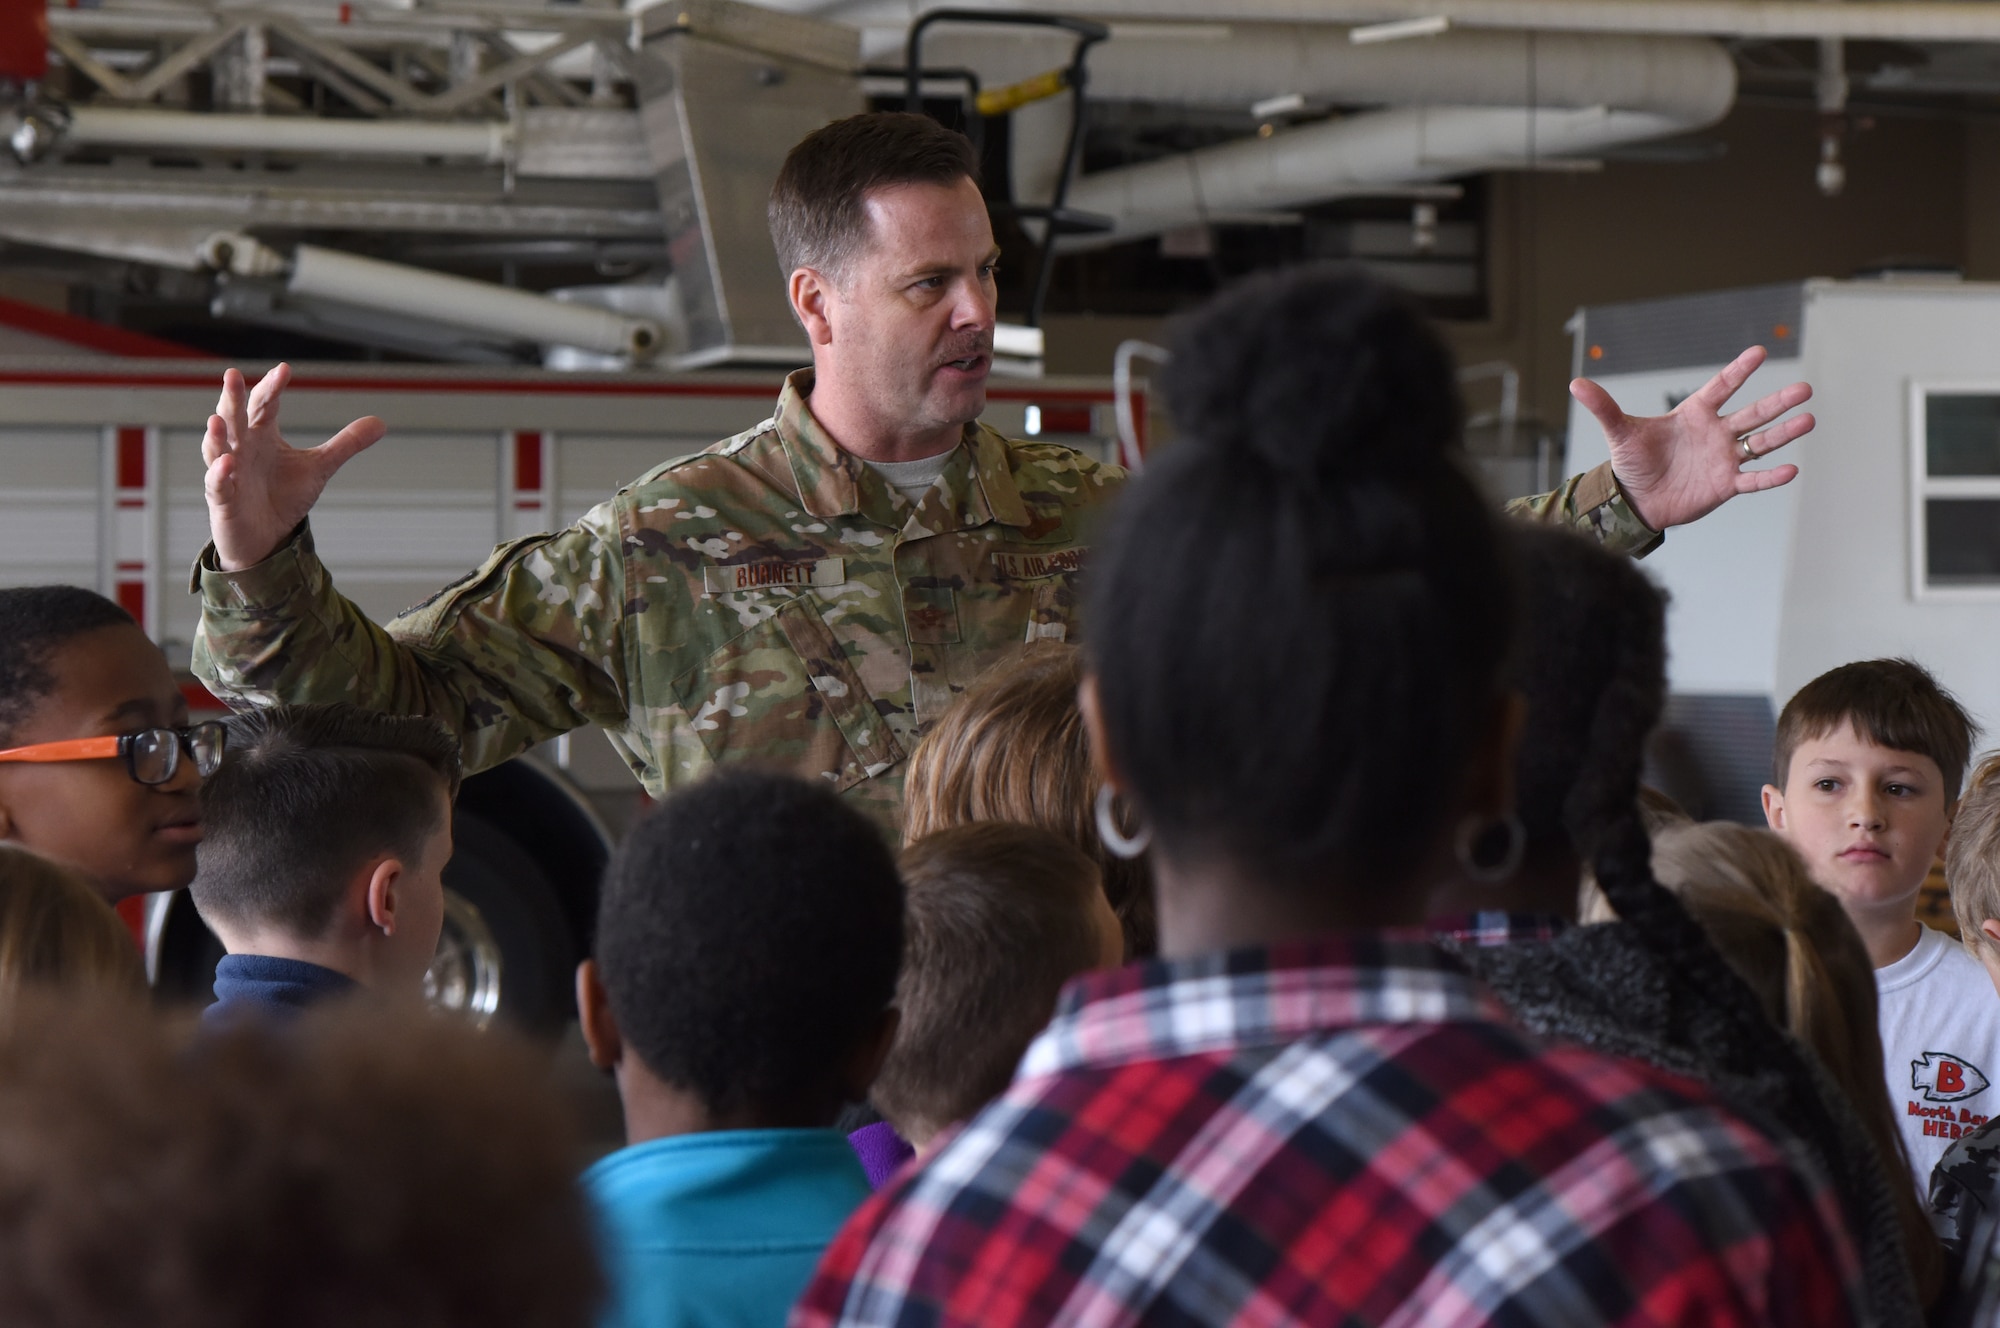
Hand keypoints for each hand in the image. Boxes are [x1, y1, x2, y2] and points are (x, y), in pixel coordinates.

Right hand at [201, 363, 385, 570]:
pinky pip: (218, 485)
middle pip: (235, 418)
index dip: (272, 387)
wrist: (267, 537)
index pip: (264, 404)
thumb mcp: (319, 466)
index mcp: (262, 435)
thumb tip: (381, 422)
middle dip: (233, 398)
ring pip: (217, 449)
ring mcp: (230, 473)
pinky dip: (220, 475)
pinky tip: (227, 464)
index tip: (284, 370)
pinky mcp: (224, 500)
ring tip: (217, 419)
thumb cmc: (284, 496)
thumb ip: (346, 443)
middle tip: (233, 374)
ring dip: (216, 435)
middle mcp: (242, 449)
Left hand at [1571, 345, 1812, 531]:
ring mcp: (1723, 459)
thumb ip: (1604, 407)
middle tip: (1804, 388)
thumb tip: (1576, 382)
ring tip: (1809, 419)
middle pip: (1752, 413)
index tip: (1760, 352)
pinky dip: (1770, 476)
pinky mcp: (1725, 485)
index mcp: (1694, 414)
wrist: (1636, 500)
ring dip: (1784, 433)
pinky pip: (1753, 479)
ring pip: (1761, 443)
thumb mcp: (1619, 433)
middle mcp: (1715, 433)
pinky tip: (1792, 469)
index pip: (1721, 387)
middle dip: (1777, 402)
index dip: (1739, 371)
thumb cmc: (1632, 463)